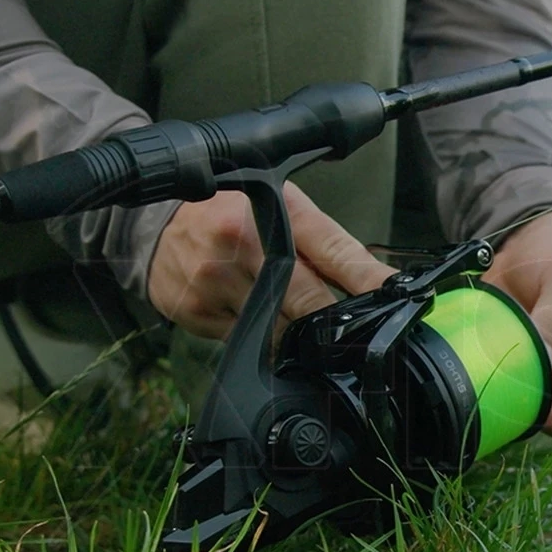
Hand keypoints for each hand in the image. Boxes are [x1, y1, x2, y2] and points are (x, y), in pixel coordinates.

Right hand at [148, 182, 394, 339]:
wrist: (155, 227)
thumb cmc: (232, 215)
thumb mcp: (278, 208)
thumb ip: (321, 244)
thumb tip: (371, 288)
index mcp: (276, 209)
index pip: (335, 249)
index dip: (368, 279)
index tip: (397, 299)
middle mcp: (246, 242)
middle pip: (308, 299)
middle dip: (334, 322)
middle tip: (358, 338)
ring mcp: (217, 279)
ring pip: (278, 330)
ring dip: (298, 339)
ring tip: (303, 331)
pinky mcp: (196, 310)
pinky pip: (244, 343)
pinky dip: (261, 343)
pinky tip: (257, 327)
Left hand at [485, 212, 551, 439]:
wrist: (528, 238)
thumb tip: (542, 361)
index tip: (530, 398)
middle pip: (548, 422)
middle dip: (522, 409)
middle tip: (496, 384)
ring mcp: (540, 375)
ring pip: (517, 408)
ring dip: (498, 395)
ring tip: (482, 368)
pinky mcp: (510, 366)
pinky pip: (493, 388)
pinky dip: (480, 381)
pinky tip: (470, 361)